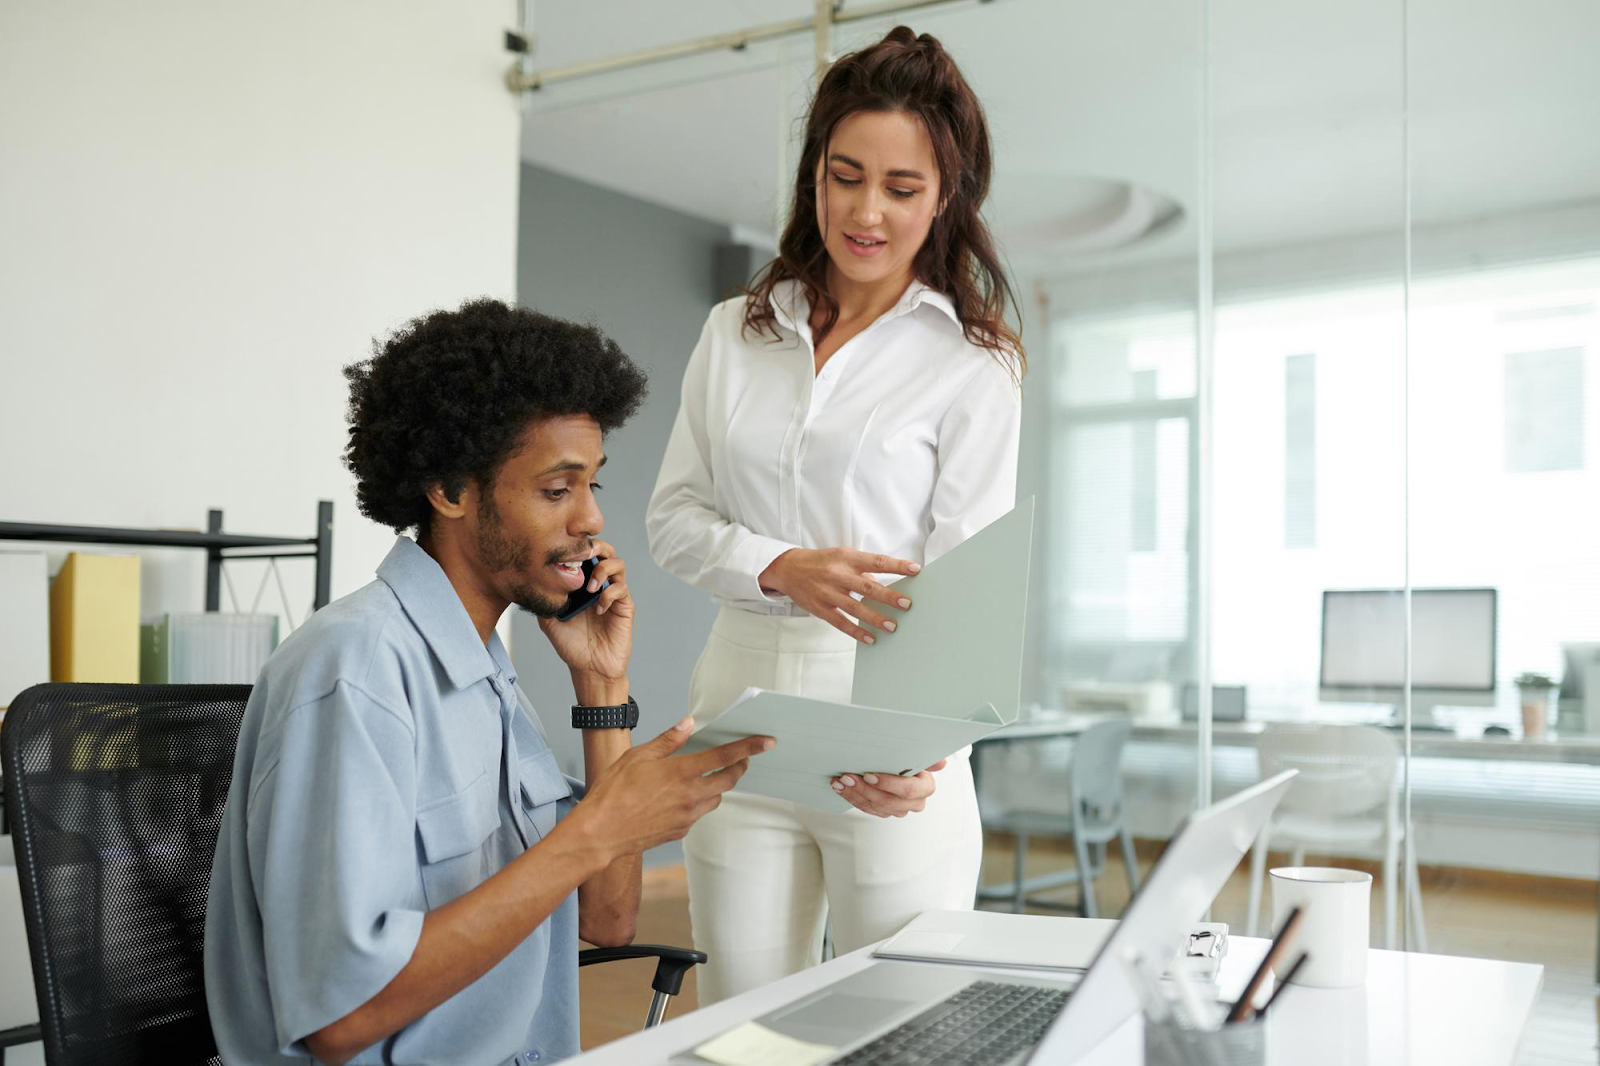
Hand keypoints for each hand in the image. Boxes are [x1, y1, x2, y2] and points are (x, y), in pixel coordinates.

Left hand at [537, 539, 631, 683]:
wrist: (589, 668)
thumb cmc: (571, 645)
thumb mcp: (549, 620)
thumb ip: (545, 600)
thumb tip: (532, 581)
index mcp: (583, 584)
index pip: (586, 554)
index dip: (579, 546)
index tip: (565, 549)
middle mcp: (600, 585)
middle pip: (606, 551)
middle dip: (596, 547)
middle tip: (584, 554)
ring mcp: (614, 595)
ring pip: (618, 565)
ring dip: (603, 570)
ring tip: (591, 587)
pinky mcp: (624, 607)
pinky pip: (622, 590)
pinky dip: (609, 594)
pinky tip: (598, 608)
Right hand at [577, 719, 774, 856]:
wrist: (600, 833)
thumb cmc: (613, 792)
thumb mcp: (637, 757)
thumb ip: (667, 741)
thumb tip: (688, 724)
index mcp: (681, 772)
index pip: (725, 757)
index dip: (749, 748)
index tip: (767, 742)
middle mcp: (690, 796)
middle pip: (729, 780)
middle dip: (740, 767)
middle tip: (741, 759)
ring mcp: (687, 816)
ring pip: (716, 798)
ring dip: (719, 786)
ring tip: (707, 775)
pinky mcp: (681, 831)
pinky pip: (699, 813)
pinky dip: (699, 802)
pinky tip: (682, 796)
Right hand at [758, 547, 920, 643]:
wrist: (788, 568)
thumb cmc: (821, 561)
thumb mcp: (842, 557)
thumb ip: (862, 570)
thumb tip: (882, 587)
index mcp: (846, 558)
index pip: (876, 561)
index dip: (897, 566)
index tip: (916, 569)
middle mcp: (837, 574)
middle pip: (867, 587)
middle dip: (888, 596)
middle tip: (907, 604)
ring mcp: (827, 593)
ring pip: (855, 608)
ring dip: (875, 618)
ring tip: (892, 626)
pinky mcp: (820, 608)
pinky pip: (840, 622)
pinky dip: (856, 632)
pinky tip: (870, 638)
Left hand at [830, 759, 946, 817]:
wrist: (899, 764)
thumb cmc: (909, 756)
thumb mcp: (917, 754)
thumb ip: (926, 758)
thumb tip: (942, 763)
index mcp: (925, 786)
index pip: (908, 790)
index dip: (888, 784)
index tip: (869, 775)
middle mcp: (916, 802)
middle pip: (888, 801)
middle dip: (865, 789)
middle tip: (847, 777)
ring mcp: (899, 809)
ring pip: (875, 807)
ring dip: (855, 794)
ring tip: (840, 781)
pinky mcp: (885, 812)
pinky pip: (868, 809)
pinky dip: (853, 798)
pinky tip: (841, 788)